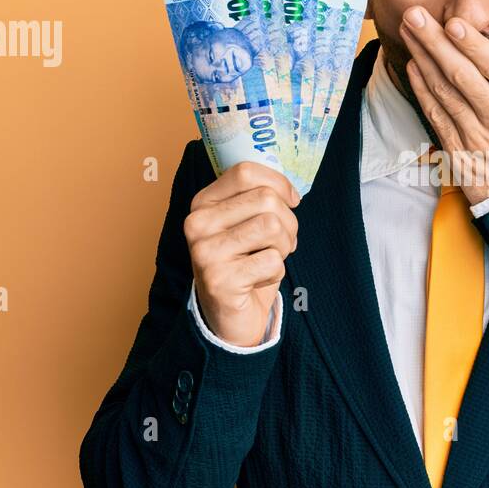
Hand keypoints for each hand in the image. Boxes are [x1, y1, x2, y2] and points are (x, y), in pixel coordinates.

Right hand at [184, 161, 298, 346]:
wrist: (229, 316)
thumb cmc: (246, 263)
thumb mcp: (246, 224)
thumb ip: (259, 199)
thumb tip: (291, 191)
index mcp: (203, 203)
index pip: (245, 172)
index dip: (279, 183)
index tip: (291, 201)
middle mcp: (197, 224)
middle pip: (266, 199)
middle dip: (288, 222)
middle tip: (282, 242)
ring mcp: (204, 252)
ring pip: (272, 227)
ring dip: (284, 247)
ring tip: (270, 259)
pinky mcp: (218, 280)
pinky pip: (273, 262)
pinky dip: (276, 272)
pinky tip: (258, 280)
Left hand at [399, 6, 488, 205]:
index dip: (473, 45)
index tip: (453, 23)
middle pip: (462, 75)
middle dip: (436, 43)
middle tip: (415, 15)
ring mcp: (477, 136)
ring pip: (444, 93)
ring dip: (423, 60)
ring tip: (409, 31)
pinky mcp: (459, 153)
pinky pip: (437, 117)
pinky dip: (423, 91)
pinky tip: (413, 68)